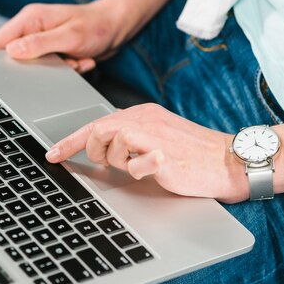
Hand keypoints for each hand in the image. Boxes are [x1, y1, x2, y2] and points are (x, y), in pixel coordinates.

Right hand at [0, 0, 128, 73]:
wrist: (118, 27)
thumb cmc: (97, 26)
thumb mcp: (69, 36)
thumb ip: (40, 44)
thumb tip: (12, 51)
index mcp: (30, 19)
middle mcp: (32, 29)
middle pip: (13, 56)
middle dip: (32, 69)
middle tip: (56, 65)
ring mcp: (42, 41)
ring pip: (33, 66)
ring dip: (53, 70)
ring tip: (73, 61)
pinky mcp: (52, 51)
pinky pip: (49, 69)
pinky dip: (65, 70)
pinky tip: (79, 61)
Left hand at [45, 103, 248, 202]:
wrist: (230, 161)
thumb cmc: (195, 155)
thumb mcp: (158, 139)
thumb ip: (132, 139)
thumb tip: (106, 148)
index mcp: (143, 114)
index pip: (98, 122)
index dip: (71, 140)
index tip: (53, 154)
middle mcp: (146, 118)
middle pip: (98, 129)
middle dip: (92, 150)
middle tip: (105, 164)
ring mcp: (155, 135)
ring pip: (113, 141)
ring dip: (118, 161)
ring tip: (138, 167)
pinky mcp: (164, 154)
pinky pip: (135, 162)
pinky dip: (138, 170)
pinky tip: (154, 169)